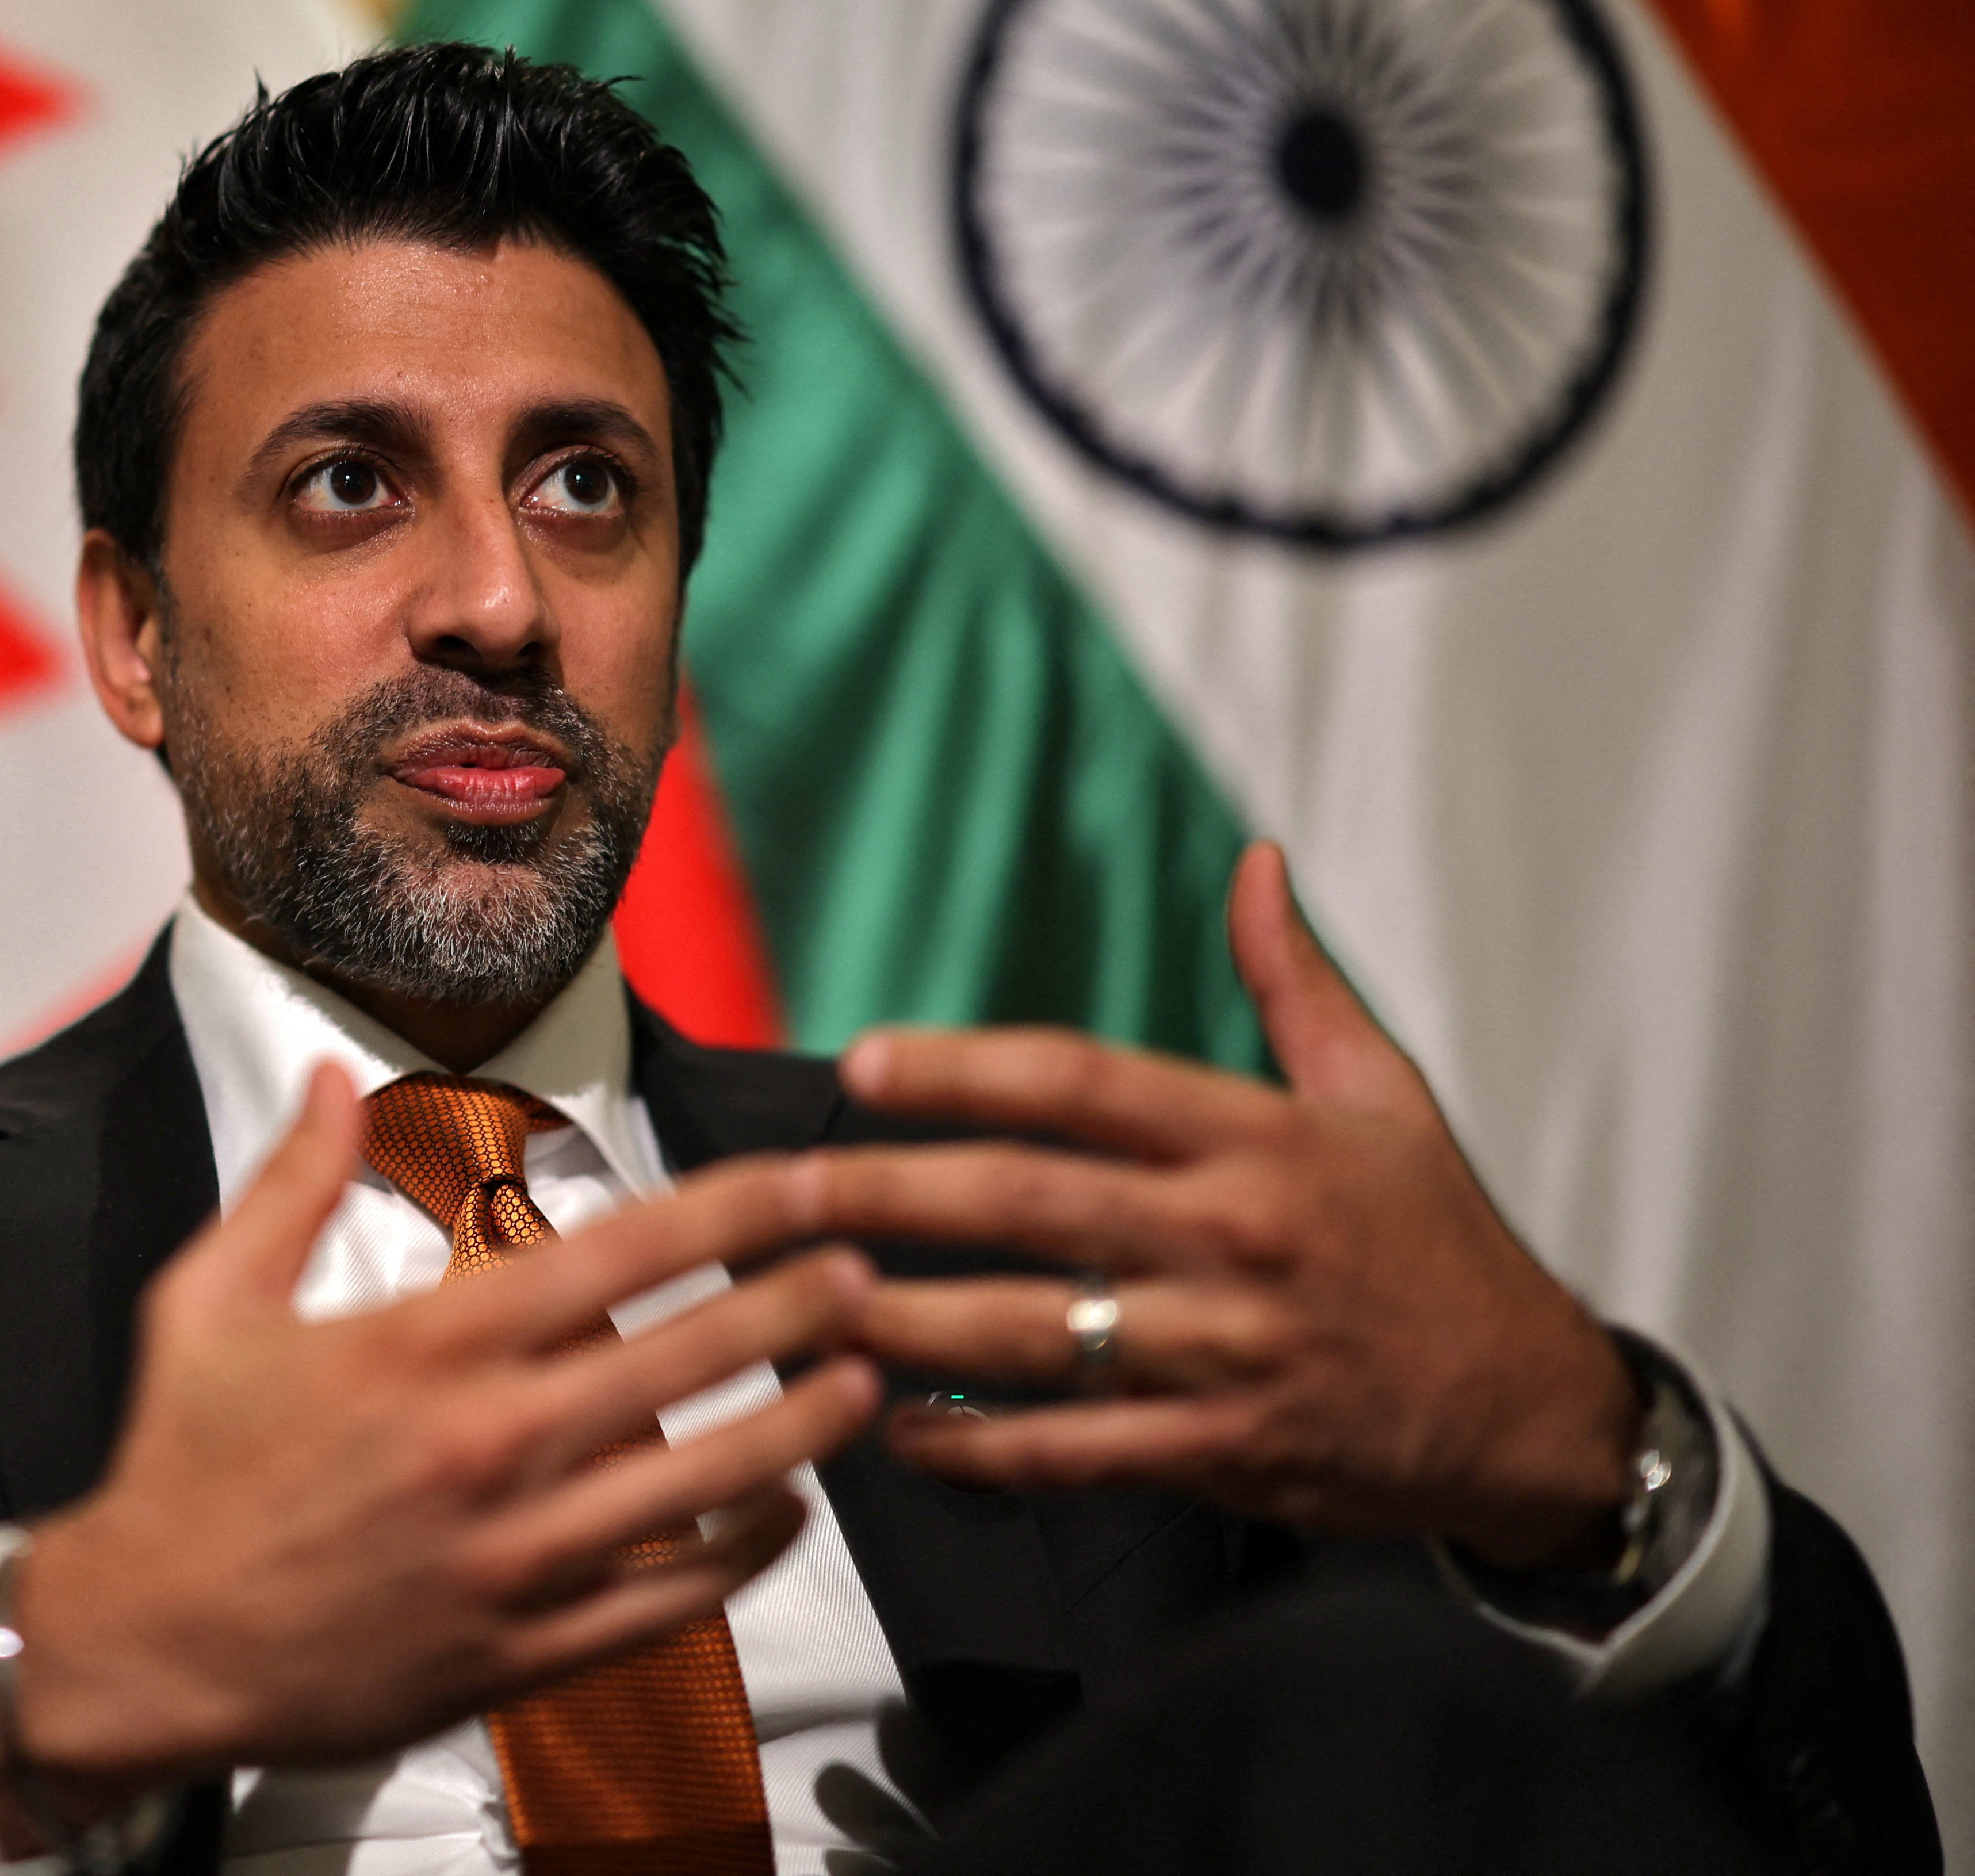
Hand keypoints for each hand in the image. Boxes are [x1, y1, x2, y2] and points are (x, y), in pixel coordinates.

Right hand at [0, 1062, 881, 1810]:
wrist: (143, 1646)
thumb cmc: (176, 1468)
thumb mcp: (205, 1301)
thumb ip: (291, 1183)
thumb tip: (341, 1078)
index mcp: (424, 1348)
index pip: (614, 1254)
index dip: (727, 1209)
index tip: (803, 1178)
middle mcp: (486, 1445)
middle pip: (682, 1356)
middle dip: (791, 1302)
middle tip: (869, 1266)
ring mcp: (512, 1557)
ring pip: (699, 1481)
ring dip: (796, 1426)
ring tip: (866, 1379)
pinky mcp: (517, 1652)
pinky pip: (663, 1603)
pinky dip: (738, 1560)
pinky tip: (787, 1516)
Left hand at [825, 842, 1637, 1568]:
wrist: (1536, 1416)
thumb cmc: (1443, 1246)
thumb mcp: (1385, 1096)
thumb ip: (1297, 982)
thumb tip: (1255, 864)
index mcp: (1259, 1140)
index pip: (1081, 1082)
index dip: (964, 1068)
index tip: (865, 1062)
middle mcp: (1233, 1239)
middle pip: (1026, 1202)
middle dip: (887, 1192)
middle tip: (779, 1188)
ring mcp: (1227, 1352)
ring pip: (1033, 1332)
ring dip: (906, 1321)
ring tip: (806, 1300)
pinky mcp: (1226, 1449)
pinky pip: (1077, 1450)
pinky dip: (981, 1448)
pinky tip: (902, 1431)